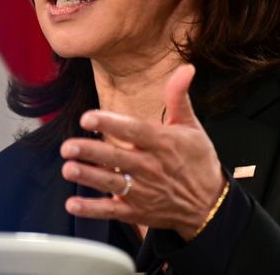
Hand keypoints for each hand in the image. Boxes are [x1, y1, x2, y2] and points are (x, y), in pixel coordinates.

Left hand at [60, 64, 225, 240]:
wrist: (211, 205)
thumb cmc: (198, 161)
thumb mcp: (192, 127)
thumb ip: (179, 97)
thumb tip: (186, 68)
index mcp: (163, 144)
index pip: (134, 131)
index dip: (110, 123)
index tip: (87, 117)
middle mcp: (152, 168)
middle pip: (118, 158)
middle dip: (91, 152)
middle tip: (68, 147)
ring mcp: (144, 192)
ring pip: (112, 184)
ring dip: (89, 177)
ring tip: (69, 168)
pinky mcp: (138, 212)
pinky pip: (112, 211)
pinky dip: (92, 209)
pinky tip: (73, 204)